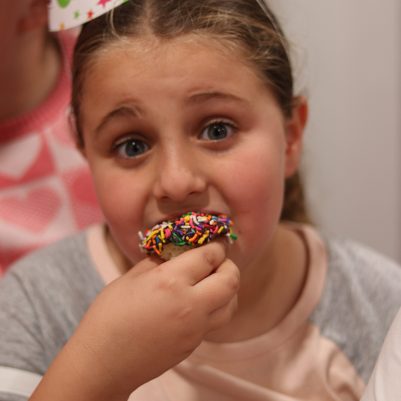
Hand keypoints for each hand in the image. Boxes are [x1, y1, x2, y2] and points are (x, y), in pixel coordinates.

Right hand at [30, 241, 238, 400]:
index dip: (217, 245)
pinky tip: (199, 302)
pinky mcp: (193, 344)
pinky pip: (216, 321)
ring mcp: (195, 328)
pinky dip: (217, 306)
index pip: (209, 256)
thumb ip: (157, 261)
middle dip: (230, 265)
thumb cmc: (108, 316)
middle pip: (231, 280)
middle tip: (219, 260)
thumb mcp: (130, 278)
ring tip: (214, 281)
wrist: (102, 363)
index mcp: (170, 281)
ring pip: (231, 303)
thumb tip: (175, 250)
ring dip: (228, 288)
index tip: (217, 241)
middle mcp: (190, 305)